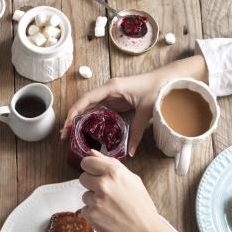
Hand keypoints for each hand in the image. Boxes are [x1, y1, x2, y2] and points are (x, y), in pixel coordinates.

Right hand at [62, 55, 207, 155]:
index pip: (87, 99)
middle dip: (73, 119)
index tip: (67, 125)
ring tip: (71, 136)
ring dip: (80, 120)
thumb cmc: (156, 89)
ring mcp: (111, 95)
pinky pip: (98, 110)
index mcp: (112, 88)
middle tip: (65, 136)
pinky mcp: (115, 100)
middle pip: (84, 104)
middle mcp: (108, 90)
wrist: (166, 80)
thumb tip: (131, 152)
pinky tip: (86, 131)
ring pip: (89, 108)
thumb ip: (137, 132)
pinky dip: (90, 120)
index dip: (74, 112)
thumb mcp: (145, 111)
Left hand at [79, 150, 194, 231]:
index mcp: (114, 171)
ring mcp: (96, 200)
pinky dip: (94, 214)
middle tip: (107, 195)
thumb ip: (109, 165)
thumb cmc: (142, 207)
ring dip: (94, 201)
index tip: (95, 174)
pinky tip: (108, 218)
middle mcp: (103, 183)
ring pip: (85, 195)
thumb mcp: (132, 180)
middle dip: (91, 185)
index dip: (90, 168)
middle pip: (83, 178)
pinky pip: (86, 210)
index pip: (87, 162)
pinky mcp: (91, 215)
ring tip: (111, 209)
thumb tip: (91, 152)